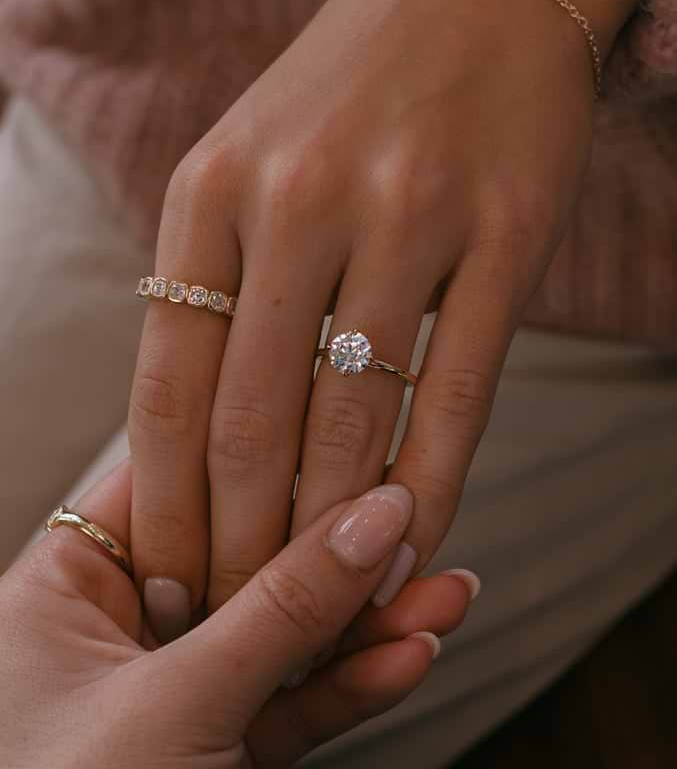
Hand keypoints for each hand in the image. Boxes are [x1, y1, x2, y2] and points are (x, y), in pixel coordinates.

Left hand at [0, 464, 473, 766]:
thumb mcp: (172, 702)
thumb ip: (279, 611)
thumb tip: (373, 521)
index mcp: (72, 589)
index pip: (178, 487)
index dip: (262, 460)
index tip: (344, 447)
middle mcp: (123, 628)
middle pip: (247, 561)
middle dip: (340, 555)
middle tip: (414, 530)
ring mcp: (177, 687)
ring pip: (284, 636)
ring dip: (369, 622)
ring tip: (443, 595)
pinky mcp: (219, 745)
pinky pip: (292, 700)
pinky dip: (352, 683)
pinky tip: (410, 654)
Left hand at [128, 0, 649, 627]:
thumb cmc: (347, 96)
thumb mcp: (246, 168)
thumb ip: (216, 291)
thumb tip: (206, 435)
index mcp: (211, 194)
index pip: (171, 394)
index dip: (169, 509)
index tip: (176, 582)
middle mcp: (298, 206)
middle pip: (254, 428)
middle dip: (242, 548)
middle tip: (241, 618)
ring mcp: (407, 220)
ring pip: (353, 424)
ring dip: (331, 535)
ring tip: (321, 606)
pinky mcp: (504, 239)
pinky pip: (458, 397)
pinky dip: (430, 488)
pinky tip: (412, 544)